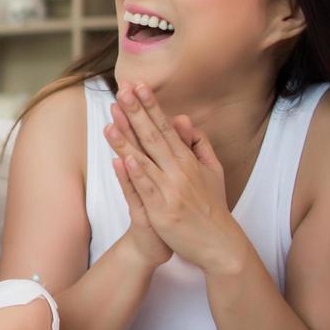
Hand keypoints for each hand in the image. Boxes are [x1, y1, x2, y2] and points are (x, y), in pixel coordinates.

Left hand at [110, 84, 246, 273]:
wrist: (218, 243)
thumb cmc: (211, 206)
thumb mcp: (212, 170)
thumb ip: (197, 143)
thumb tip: (182, 120)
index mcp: (188, 160)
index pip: (165, 127)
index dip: (150, 106)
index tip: (138, 86)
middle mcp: (179, 171)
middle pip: (153, 137)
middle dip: (136, 113)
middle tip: (122, 92)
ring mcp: (170, 191)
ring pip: (144, 161)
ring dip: (127, 140)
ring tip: (111, 121)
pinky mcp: (162, 210)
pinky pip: (146, 190)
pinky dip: (136, 175)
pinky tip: (123, 160)